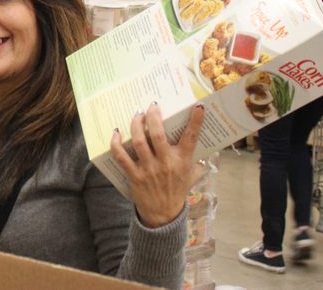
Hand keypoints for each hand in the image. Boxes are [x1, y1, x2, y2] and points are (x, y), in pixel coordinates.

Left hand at [111, 103, 204, 227]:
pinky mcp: (134, 175)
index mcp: (182, 161)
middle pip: (157, 134)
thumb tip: (206, 147)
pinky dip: (116, 144)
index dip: (195, 121)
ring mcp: (149, 169)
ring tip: (137, 115)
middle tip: (151, 106)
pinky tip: (116, 133)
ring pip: (139, 141)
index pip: (191, 138)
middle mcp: (166, 163)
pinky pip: (121, 156)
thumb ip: (197, 162)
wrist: (164, 215)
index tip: (197, 107)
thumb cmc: (177, 192)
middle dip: (153, 116)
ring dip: (135, 125)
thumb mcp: (192, 177)